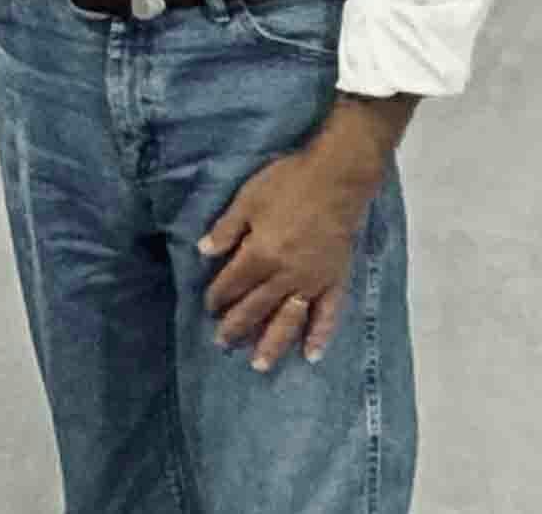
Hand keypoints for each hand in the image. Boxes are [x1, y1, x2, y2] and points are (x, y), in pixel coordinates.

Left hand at [200, 133, 381, 368]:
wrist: (338, 177)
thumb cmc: (289, 183)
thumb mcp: (249, 198)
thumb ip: (227, 228)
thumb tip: (203, 251)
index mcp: (260, 255)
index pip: (233, 284)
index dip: (218, 297)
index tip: (209, 307)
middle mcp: (284, 276)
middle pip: (256, 307)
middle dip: (236, 326)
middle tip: (223, 344)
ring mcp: (312, 281)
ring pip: (288, 319)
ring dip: (272, 343)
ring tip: (258, 365)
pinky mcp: (335, 280)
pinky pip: (328, 313)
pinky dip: (320, 335)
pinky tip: (312, 354)